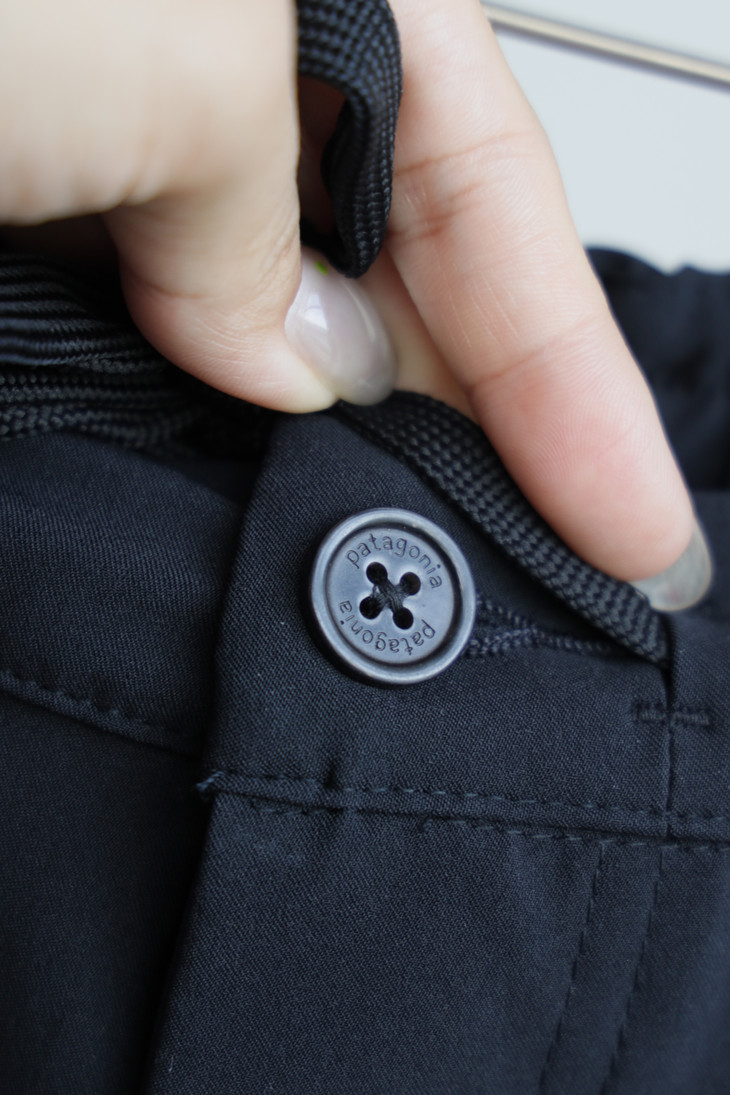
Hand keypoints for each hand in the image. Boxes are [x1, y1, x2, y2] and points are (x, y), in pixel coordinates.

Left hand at [0, 0, 707, 604]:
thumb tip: (306, 358)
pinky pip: (170, 356)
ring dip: (354, 448)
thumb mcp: (164, 32)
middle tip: (569, 569)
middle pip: (403, 266)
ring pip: (281, 325)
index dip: (571, 372)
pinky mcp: (38, 238)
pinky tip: (271, 516)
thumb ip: (269, 189)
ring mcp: (120, 162)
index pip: (491, 185)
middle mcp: (209, 60)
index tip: (629, 526)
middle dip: (490, 422)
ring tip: (450, 568)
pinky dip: (222, 444)